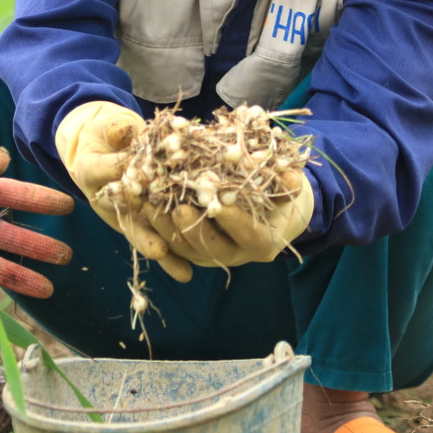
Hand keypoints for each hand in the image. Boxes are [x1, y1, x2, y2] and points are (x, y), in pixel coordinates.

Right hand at [55, 101, 192, 281]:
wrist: (104, 144)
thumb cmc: (107, 133)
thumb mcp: (107, 126)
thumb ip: (115, 129)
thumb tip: (124, 130)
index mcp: (92, 170)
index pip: (104, 171)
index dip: (118, 174)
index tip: (134, 181)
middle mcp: (109, 197)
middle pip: (126, 217)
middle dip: (144, 234)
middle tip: (159, 251)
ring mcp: (129, 210)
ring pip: (144, 233)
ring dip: (162, 251)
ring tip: (180, 270)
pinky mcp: (145, 217)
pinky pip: (159, 235)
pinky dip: (172, 256)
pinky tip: (186, 273)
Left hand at [150, 168, 314, 266]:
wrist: (268, 208)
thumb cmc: (278, 191)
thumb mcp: (288, 185)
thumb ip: (289, 184)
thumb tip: (291, 178)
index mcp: (262, 242)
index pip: (248, 235)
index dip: (234, 221)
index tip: (219, 203)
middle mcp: (234, 253)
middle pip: (211, 248)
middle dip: (193, 228)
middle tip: (178, 207)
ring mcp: (210, 254)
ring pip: (184, 248)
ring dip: (166, 227)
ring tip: (151, 201)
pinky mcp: (189, 249)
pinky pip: (168, 243)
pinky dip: (153, 225)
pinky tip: (141, 202)